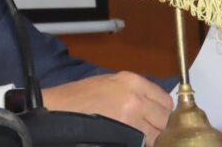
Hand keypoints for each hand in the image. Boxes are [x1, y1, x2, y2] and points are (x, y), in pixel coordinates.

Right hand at [42, 71, 172, 145]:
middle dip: (159, 126)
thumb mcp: (107, 82)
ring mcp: (131, 120)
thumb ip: (133, 92)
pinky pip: (143, 144)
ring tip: (134, 136)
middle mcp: (136, 99)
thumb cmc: (76, 97)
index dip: (162, 112)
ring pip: (157, 135)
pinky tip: (127, 141)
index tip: (157, 118)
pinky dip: (140, 144)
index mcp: (132, 81)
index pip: (166, 100)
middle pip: (165, 119)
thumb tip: (152, 106)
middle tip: (147, 130)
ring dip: (150, 138)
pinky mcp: (125, 138)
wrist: (56, 111)